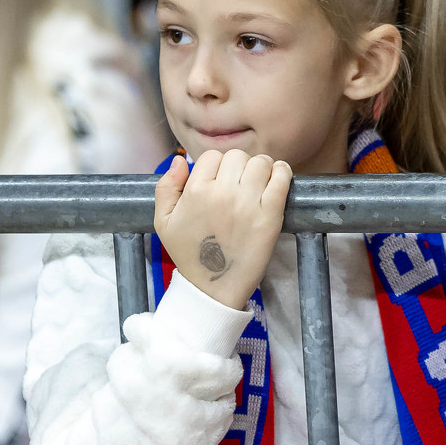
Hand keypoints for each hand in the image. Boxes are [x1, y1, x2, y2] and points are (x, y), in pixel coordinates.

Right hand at [153, 150, 292, 309]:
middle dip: (239, 165)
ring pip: (260, 163)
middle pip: (237, 156)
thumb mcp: (163, 221)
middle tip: (241, 182)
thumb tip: (180, 160)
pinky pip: (281, 179)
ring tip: (259, 180)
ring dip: (261, 167)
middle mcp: (222, 193)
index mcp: (195, 191)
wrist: (213, 288)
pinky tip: (278, 175)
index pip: (212, 156)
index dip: (217, 165)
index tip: (221, 180)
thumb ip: (166, 187)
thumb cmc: (189, 254)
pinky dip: (282, 172)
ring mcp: (248, 203)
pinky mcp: (270, 215)